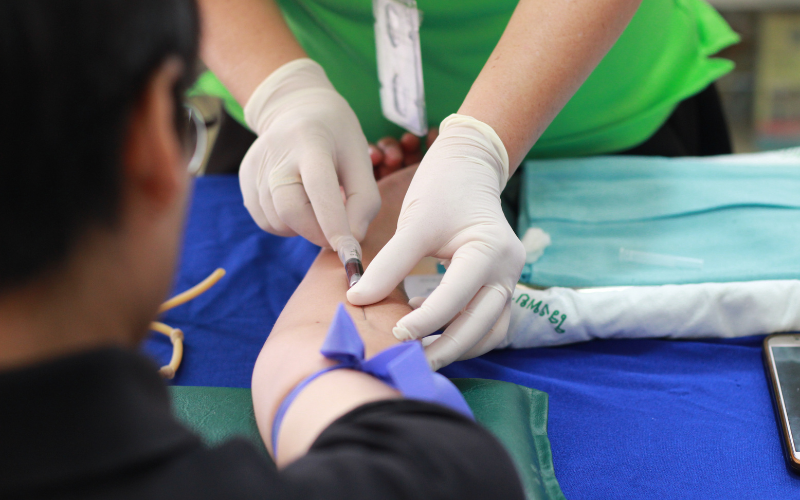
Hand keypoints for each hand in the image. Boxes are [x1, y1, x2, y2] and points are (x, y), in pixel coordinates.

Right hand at [240, 59, 379, 249]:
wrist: (296, 108)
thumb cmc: (337, 137)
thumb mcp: (361, 158)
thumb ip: (364, 200)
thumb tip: (353, 239)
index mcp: (311, 141)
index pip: (319, 187)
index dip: (334, 222)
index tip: (349, 251)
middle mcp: (277, 153)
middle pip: (290, 210)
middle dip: (318, 233)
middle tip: (338, 234)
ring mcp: (256, 166)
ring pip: (278, 221)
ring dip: (304, 228)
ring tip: (317, 205)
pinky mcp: (246, 179)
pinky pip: (266, 221)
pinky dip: (287, 225)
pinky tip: (299, 203)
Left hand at [348, 115, 525, 369]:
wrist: (470, 166)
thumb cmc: (442, 189)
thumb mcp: (415, 223)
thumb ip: (389, 264)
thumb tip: (357, 299)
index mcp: (491, 251)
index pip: (457, 297)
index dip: (425, 321)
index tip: (394, 333)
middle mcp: (509, 271)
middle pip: (481, 326)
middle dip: (445, 348)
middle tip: (408, 361)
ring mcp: (509, 280)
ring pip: (490, 332)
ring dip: (458, 347)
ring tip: (420, 356)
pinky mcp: (501, 286)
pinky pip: (488, 323)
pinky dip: (464, 335)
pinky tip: (432, 332)